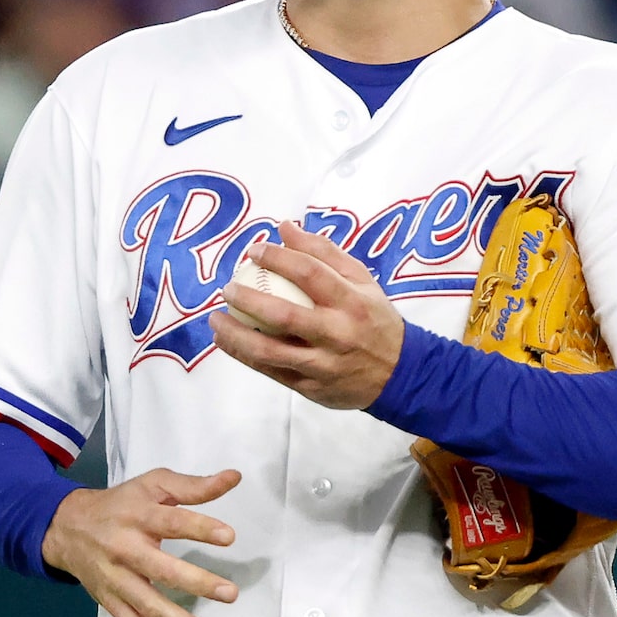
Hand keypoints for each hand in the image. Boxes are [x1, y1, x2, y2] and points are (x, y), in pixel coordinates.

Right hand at [42, 468, 241, 616]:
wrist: (66, 527)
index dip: (199, 528)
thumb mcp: (153, 485)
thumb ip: (193, 486)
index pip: (172, 521)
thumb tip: (234, 478)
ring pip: (148, 606)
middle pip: (161, 569)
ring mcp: (116, 580)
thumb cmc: (121, 504)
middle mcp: (125, 550)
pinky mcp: (110, 602)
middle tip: (230, 593)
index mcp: (138, 516)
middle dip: (196, 583)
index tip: (229, 537)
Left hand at [212, 226, 406, 410]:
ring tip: (216, 321)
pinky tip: (228, 342)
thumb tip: (285, 228)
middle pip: (284, 316)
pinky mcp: (312, 388)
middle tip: (228, 289)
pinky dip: (244, 356)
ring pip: (270, 352)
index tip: (255, 250)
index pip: (311, 274)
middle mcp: (337, 334)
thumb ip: (324, 253)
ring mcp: (323, 365)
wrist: (400, 374)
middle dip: (248, 300)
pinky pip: (271, 371)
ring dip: (236, 336)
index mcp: (352, 303)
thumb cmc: (374, 320)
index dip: (278, 258)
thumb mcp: (362, 281)